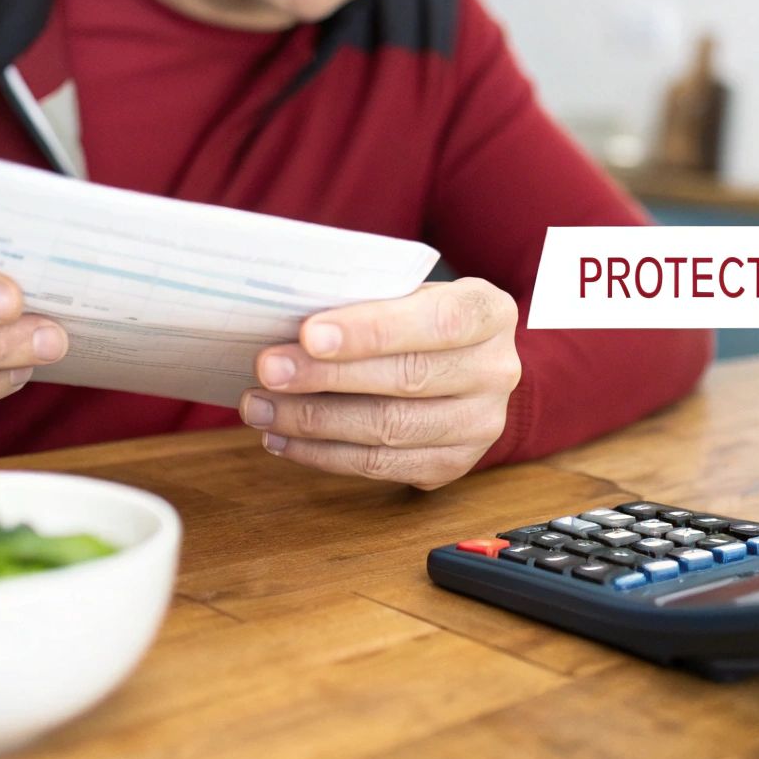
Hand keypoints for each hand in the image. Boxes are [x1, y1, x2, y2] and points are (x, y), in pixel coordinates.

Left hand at [238, 278, 521, 489]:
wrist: (465, 366)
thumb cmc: (421, 319)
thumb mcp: (410, 293)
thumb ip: (368, 301)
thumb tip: (287, 325)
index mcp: (490, 313)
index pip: (436, 321)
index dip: (371, 330)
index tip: (309, 334)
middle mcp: (496, 371)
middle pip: (406, 379)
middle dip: (326, 376)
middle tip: (267, 370)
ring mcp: (479, 425)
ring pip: (388, 429)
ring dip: (313, 421)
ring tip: (261, 407)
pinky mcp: (450, 466)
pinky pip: (379, 466)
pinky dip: (322, 453)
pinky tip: (283, 437)